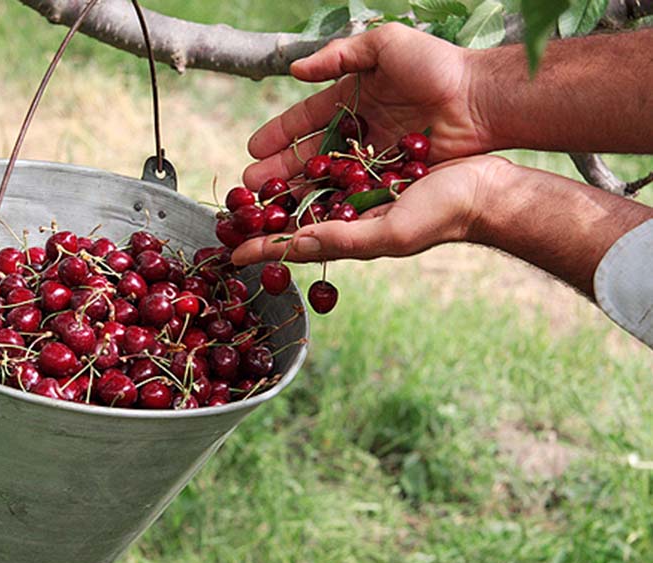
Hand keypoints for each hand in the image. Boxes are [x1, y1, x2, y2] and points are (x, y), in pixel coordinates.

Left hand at [232, 156, 510, 264]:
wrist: (484, 189)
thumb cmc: (443, 216)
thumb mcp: (389, 233)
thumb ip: (342, 239)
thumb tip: (295, 246)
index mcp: (351, 240)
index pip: (296, 248)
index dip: (263, 252)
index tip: (230, 253)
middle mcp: (351, 221)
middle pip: (297, 223)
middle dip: (264, 221)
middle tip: (231, 212)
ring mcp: (361, 197)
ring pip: (310, 195)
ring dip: (281, 191)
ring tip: (252, 184)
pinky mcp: (373, 172)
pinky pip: (334, 169)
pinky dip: (311, 165)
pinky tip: (296, 156)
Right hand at [243, 23, 489, 190]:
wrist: (481, 99)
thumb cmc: (437, 65)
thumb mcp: (386, 45)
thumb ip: (340, 54)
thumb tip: (296, 71)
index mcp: (351, 99)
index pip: (305, 119)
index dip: (278, 134)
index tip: (251, 149)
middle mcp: (358, 131)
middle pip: (309, 155)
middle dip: (278, 171)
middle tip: (250, 187)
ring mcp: (374, 158)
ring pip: (328, 179)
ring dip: (299, 193)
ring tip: (272, 208)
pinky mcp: (391, 178)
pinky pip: (356, 193)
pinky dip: (333, 205)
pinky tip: (310, 218)